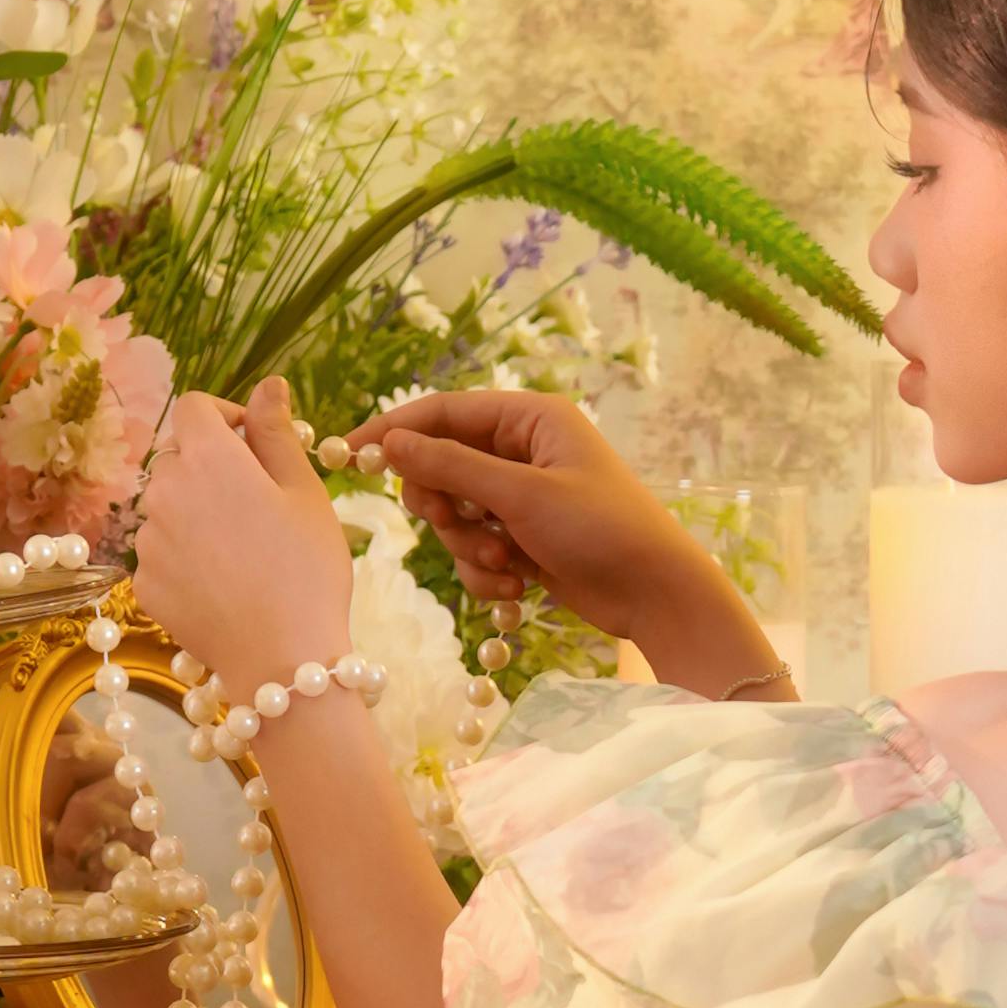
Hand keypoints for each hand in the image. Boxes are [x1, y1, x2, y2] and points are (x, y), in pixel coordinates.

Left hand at [130, 372, 359, 704]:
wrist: (281, 659)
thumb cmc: (306, 569)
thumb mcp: (304, 491)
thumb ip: (277, 431)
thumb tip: (268, 385)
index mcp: (208, 457)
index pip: (195, 407)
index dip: (226, 416)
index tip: (255, 442)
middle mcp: (165, 491)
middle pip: (179, 457)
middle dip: (213, 466)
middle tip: (260, 504)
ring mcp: (147, 540)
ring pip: (168, 507)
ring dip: (197, 512)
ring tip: (245, 551)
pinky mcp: (144, 583)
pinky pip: (162, 553)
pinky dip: (187, 557)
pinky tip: (226, 583)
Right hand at [352, 387, 783, 690]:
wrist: (657, 595)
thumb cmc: (601, 531)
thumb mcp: (522, 495)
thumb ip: (452, 466)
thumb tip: (391, 442)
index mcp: (530, 418)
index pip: (443, 411)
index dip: (394, 429)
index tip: (349, 452)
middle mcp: (524, 450)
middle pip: (441, 466)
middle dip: (443, 506)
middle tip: (451, 524)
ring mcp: (524, 496)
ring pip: (456, 515)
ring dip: (468, 547)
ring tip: (504, 564)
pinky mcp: (525, 538)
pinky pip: (477, 547)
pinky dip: (486, 569)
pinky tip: (516, 586)